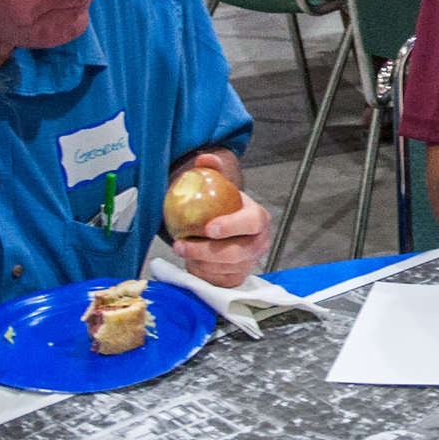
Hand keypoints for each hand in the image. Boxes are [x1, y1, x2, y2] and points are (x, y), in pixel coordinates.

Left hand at [170, 153, 269, 287]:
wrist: (227, 227)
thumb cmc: (221, 204)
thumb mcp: (218, 184)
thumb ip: (211, 169)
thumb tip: (204, 158)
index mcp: (259, 218)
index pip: (250, 224)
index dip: (232, 226)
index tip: (208, 227)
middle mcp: (259, 243)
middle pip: (235, 253)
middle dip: (205, 251)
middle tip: (179, 245)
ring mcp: (250, 263)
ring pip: (224, 269)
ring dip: (199, 263)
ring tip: (181, 251)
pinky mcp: (238, 278)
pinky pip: (219, 281)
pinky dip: (202, 273)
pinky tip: (190, 262)